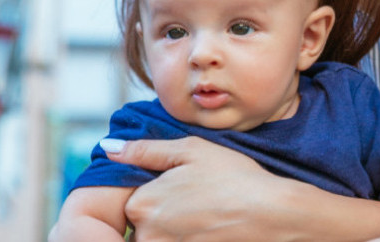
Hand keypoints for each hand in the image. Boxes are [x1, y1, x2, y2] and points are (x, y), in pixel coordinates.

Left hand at [107, 136, 293, 240]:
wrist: (271, 214)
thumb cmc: (234, 177)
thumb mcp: (192, 150)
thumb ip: (146, 150)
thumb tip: (108, 148)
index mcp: (142, 203)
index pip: (134, 200)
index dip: (160, 191)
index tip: (187, 187)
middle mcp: (146, 234)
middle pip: (144, 224)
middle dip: (167, 214)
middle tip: (201, 203)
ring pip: (160, 237)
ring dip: (178, 228)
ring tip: (208, 216)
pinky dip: (191, 236)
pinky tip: (210, 230)